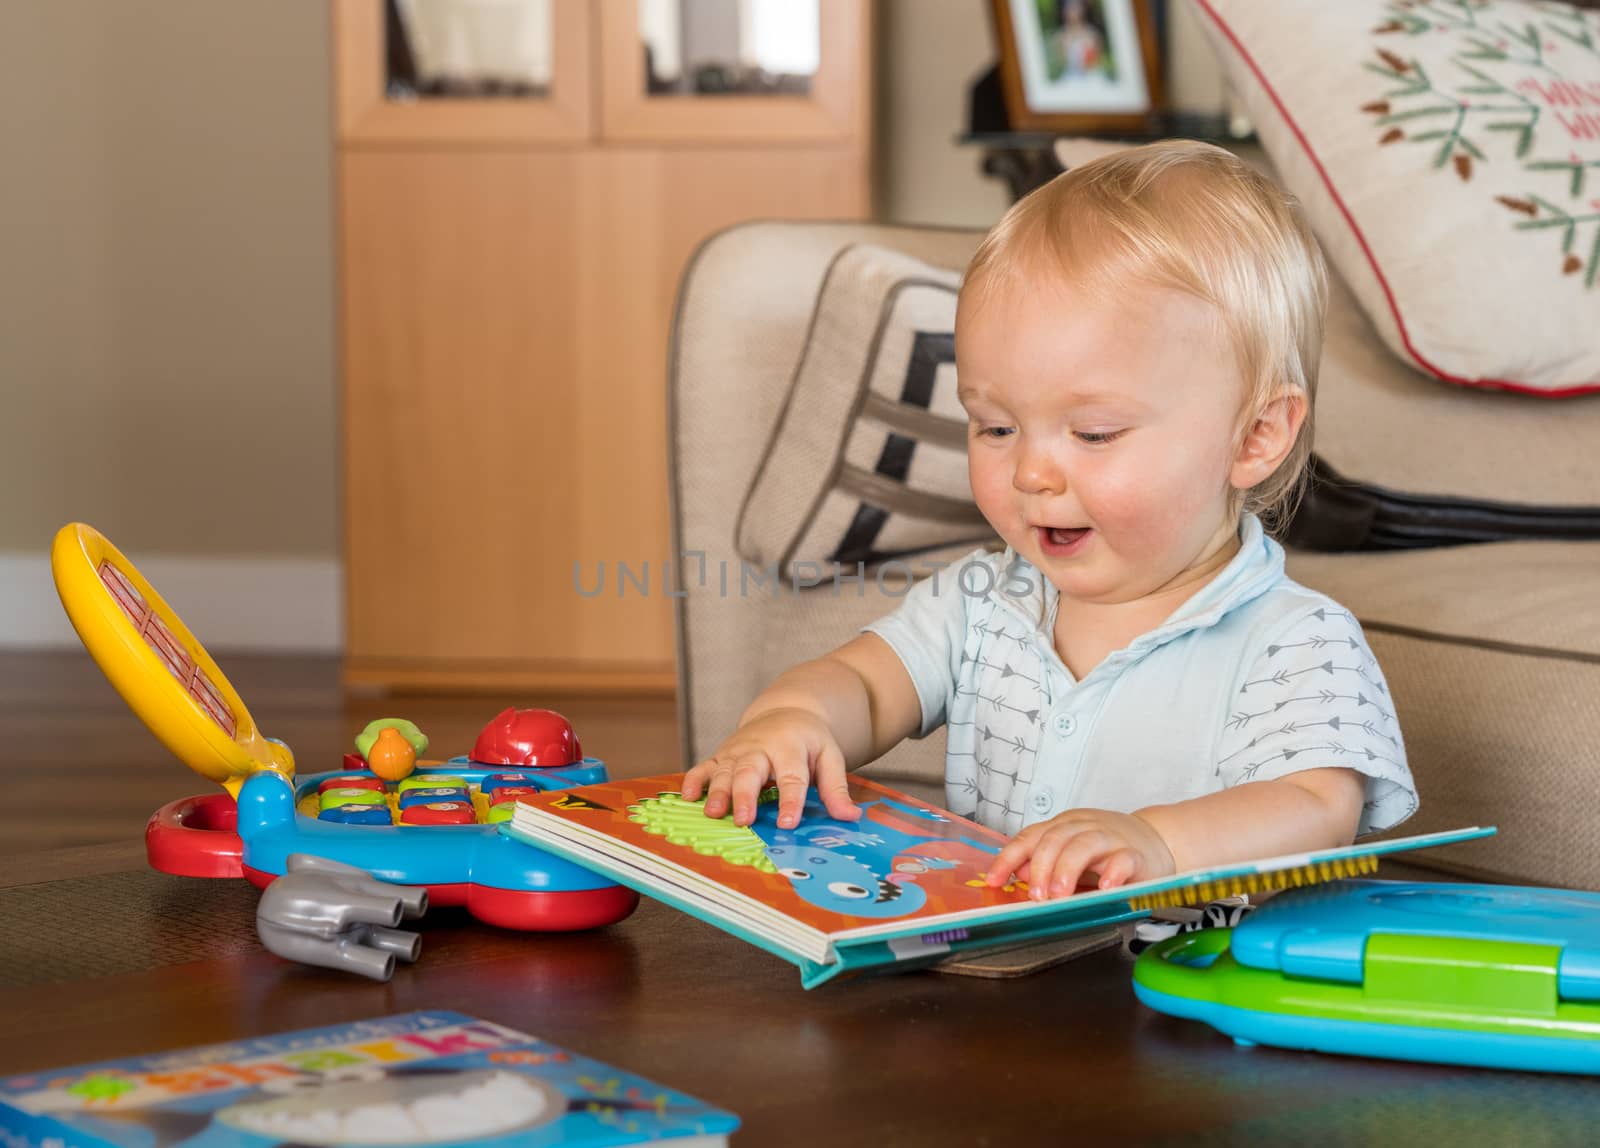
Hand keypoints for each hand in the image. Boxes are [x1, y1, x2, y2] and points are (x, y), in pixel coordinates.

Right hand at [680, 707, 860, 828]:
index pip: (791, 776)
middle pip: (751, 771)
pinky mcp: (722, 756)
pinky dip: (694, 780)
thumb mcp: (830, 758)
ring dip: (717, 792)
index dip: (789, 800)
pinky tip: (689, 797)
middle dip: (745, 796)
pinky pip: (704, 766)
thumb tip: (850, 817)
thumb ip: (836, 788)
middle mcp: (760, 747)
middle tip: (744, 820)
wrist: (785, 712)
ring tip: (713, 813)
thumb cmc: (809, 742)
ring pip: (725, 771)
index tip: (787, 823)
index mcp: (790, 746)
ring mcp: (737, 751)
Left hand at [984, 809, 1174, 900]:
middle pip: (1055, 839)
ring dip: (1067, 870)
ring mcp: (1111, 839)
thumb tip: (1017, 872)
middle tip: (1035, 895)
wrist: (1157, 840)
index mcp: (1064, 826)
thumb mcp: (1071, 852)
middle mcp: (1084, 827)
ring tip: (1060, 894)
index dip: (1009, 858)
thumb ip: (1044, 861)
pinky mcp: (1136, 855)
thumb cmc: (1108, 851)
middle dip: (1040, 868)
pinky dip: (1112, 873)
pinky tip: (1104, 888)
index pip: (1030, 837)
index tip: (994, 880)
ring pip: (1084, 845)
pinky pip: (1123, 860)